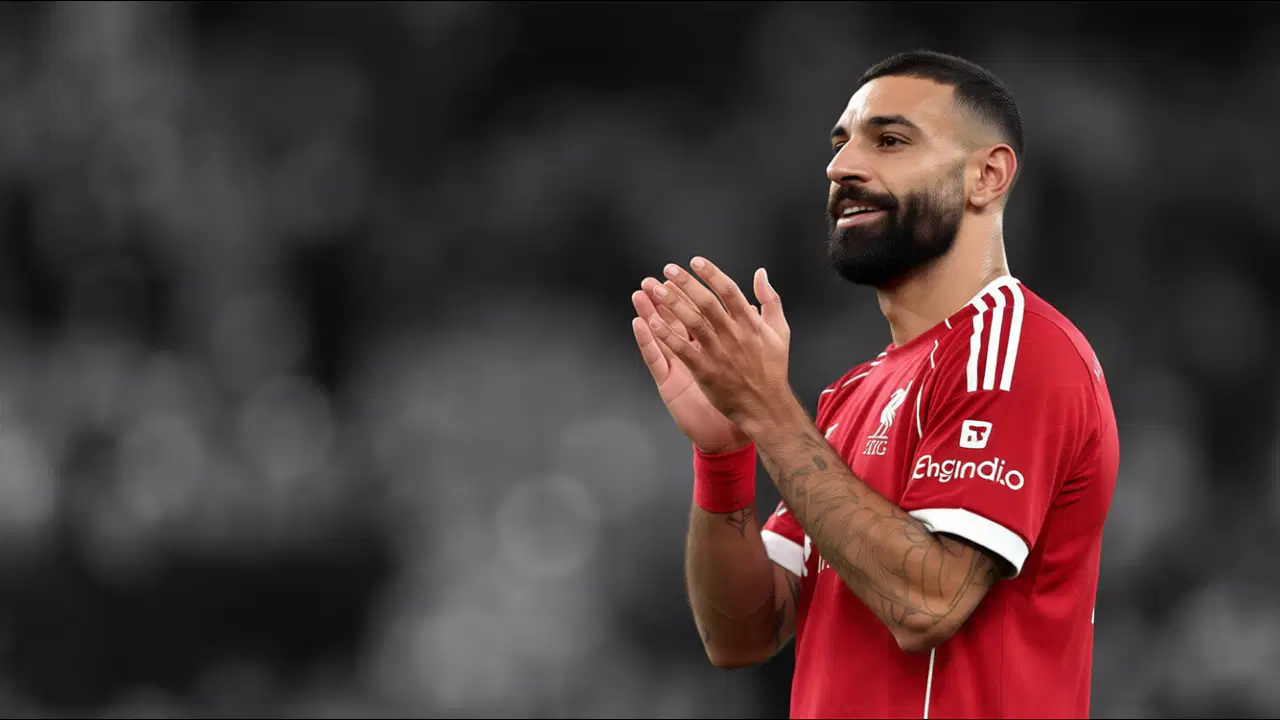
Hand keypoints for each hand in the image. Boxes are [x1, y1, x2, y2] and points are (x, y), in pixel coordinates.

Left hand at [642, 257, 792, 433]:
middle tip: (669, 269)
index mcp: (750, 323)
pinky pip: (683, 350)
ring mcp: (719, 353)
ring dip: (672, 304)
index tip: (695, 261)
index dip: (711, 274)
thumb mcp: (780, 331)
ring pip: (692, 322)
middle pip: (706, 303)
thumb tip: (761, 273)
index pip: (729, 291)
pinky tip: (652, 323)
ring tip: (655, 289)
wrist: (766, 406)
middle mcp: (734, 335)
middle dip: (686, 283)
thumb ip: (770, 300)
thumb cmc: (772, 368)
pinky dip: (667, 336)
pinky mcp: (705, 371)